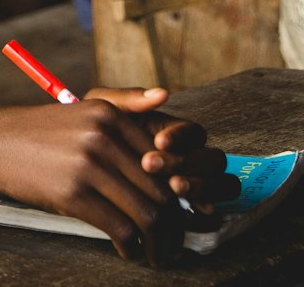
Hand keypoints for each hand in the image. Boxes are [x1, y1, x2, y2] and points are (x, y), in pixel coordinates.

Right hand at [0, 98, 186, 262]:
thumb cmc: (33, 134)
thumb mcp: (78, 110)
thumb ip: (123, 106)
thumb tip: (165, 95)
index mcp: (109, 114)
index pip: (165, 158)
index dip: (179, 192)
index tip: (180, 214)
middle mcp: (103, 135)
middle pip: (161, 188)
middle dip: (174, 224)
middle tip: (174, 244)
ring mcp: (88, 164)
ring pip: (146, 211)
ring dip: (158, 241)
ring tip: (157, 254)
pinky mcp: (72, 193)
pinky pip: (120, 227)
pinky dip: (132, 246)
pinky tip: (129, 252)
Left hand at [83, 87, 238, 211]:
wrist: (81, 166)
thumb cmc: (95, 137)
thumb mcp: (104, 113)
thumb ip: (129, 99)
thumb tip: (162, 94)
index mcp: (176, 133)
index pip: (194, 132)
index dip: (181, 137)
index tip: (159, 141)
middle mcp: (193, 158)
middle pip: (213, 159)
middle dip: (188, 162)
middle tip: (155, 165)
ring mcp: (198, 183)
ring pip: (222, 183)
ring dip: (202, 185)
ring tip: (173, 187)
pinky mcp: (196, 208)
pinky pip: (215, 208)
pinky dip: (206, 207)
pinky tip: (183, 209)